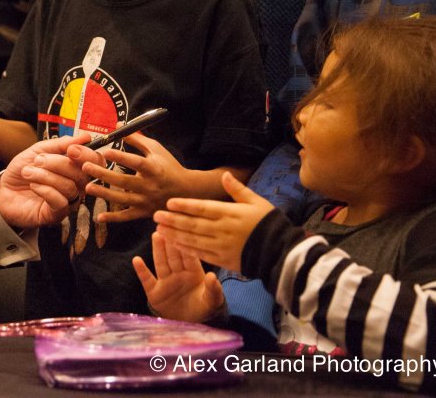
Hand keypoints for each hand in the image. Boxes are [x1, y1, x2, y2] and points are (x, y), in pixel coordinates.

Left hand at [0, 134, 94, 227]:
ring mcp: (68, 201)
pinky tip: (33, 186)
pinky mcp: (56, 215)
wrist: (4, 190)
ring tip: (28, 172)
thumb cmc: (24, 170)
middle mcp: (76, 186)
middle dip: (58, 163)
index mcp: (75, 168)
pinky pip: (60, 202)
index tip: (71, 149)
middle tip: (38, 160)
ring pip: (69, 187)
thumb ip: (61, 144)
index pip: (94, 162)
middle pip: (81, 174)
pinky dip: (45, 190)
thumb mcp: (39, 151)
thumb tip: (86, 136)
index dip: (87, 155)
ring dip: (46, 176)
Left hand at [82, 132, 189, 223]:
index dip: (121, 158)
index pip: (136, 163)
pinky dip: (113, 218)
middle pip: (124, 182)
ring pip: (122, 199)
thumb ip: (137, 139)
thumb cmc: (168, 166)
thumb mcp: (156, 149)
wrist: (186, 190)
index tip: (106, 152)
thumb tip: (117, 125)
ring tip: (87, 187)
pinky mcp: (144, 212)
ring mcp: (146, 201)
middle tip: (86, 167)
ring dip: (104, 194)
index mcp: (153, 169)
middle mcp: (149, 186)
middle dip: (104, 175)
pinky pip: (127, 216)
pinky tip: (99, 217)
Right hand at [132, 232, 224, 322]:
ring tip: (156, 234)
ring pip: (161, 262)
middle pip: (173, 256)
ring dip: (158, 249)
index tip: (182, 229)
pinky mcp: (154, 292)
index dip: (185, 244)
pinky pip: (147, 279)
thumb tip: (212, 275)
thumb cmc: (203, 309)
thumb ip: (213, 289)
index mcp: (193, 273)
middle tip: (167, 224)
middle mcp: (178, 274)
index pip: (188, 256)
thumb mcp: (212, 301)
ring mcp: (166, 282)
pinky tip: (136, 260)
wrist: (189, 326)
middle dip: (170, 241)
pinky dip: (141, 270)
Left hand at [153, 171, 274, 270]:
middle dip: (172, 220)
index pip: (202, 208)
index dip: (184, 205)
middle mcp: (222, 230)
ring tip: (159, 229)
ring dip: (174, 234)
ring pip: (193, 239)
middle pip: (192, 224)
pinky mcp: (222, 260)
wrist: (280, 252)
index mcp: (229, 213)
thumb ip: (238, 189)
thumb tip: (224, 174)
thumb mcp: (256, 201)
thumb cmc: (268, 223)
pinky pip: (200, 254)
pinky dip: (186, 249)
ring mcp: (221, 246)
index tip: (169, 203)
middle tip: (155, 216)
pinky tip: (174, 244)